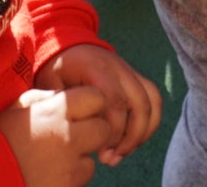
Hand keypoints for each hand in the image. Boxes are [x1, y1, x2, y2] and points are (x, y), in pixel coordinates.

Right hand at [0, 86, 114, 186]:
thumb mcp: (15, 108)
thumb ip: (43, 99)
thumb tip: (61, 97)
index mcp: (54, 111)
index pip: (97, 98)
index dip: (90, 105)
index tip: (79, 113)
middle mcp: (67, 137)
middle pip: (103, 130)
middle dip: (92, 134)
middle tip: (72, 139)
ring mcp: (68, 167)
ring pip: (91, 162)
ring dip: (78, 162)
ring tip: (52, 163)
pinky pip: (78, 183)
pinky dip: (68, 181)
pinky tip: (47, 178)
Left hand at [34, 45, 160, 165]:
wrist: (71, 47)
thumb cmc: (59, 70)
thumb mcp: (51, 83)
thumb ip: (61, 104)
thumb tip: (71, 128)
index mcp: (97, 68)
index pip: (115, 102)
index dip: (112, 131)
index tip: (100, 151)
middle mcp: (119, 68)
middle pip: (139, 104)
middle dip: (130, 137)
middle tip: (111, 159)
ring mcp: (131, 72)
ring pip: (152, 102)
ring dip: (142, 133)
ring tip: (122, 153)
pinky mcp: (137, 79)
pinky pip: (154, 100)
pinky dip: (150, 123)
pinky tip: (133, 141)